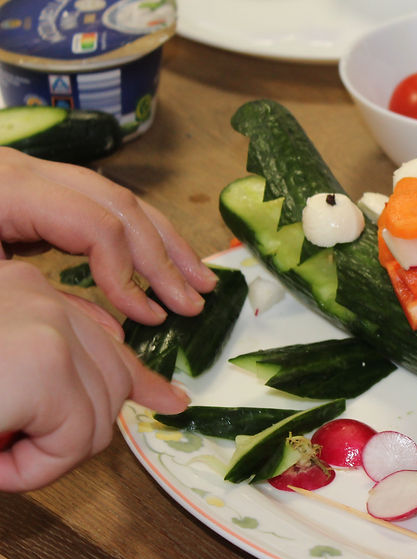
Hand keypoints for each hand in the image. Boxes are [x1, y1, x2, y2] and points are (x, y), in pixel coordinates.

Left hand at [0, 146, 216, 323]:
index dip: (129, 275)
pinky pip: (104, 207)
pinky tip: (162, 262)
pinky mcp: (44, 189)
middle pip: (121, 207)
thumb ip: (49, 302)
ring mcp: (40, 175)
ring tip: (199, 281)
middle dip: (164, 259)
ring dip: (166, 244)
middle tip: (195, 301)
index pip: (99, 227)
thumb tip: (115, 330)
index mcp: (12, 189)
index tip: (150, 316)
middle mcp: (33, 171)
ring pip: (122, 201)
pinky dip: (138, 236)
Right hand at [0, 261, 189, 491]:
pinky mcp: (43, 365)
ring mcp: (48, 328)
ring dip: (46, 456)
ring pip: (95, 418)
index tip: (172, 400)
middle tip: (22, 458)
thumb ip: (40, 371)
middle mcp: (37, 295)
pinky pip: (73, 442)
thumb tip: (101, 406)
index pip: (100, 333)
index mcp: (20, 291)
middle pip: (112, 378)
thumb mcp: (1, 372)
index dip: (139, 376)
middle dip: (80, 430)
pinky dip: (35, 471)